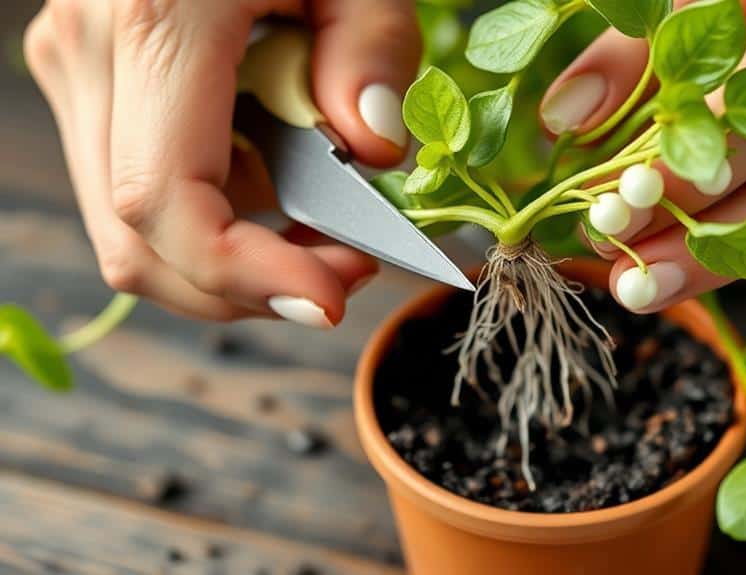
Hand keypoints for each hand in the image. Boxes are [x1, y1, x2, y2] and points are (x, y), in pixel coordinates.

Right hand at [24, 0, 420, 326]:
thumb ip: (372, 50)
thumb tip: (373, 151)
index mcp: (150, 23)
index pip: (163, 204)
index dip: (245, 276)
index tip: (332, 299)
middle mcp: (86, 55)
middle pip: (140, 243)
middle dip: (250, 284)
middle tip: (349, 266)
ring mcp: (74, 69)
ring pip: (134, 230)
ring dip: (236, 256)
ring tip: (324, 226)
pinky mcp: (89, 80)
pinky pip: (139, 188)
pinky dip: (215, 216)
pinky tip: (278, 187)